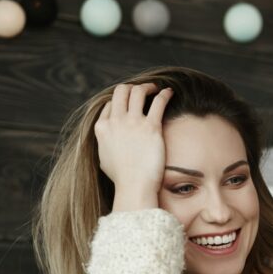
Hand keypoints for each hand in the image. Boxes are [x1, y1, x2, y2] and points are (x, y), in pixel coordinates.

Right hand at [94, 82, 173, 211]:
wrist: (134, 186)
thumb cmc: (122, 178)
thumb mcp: (104, 159)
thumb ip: (104, 144)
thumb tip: (106, 140)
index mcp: (102, 128)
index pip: (110, 104)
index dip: (121, 101)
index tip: (130, 102)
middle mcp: (115, 121)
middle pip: (121, 91)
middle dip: (132, 87)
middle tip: (143, 90)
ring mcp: (133, 123)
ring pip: (137, 91)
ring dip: (147, 87)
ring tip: (155, 89)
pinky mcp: (151, 127)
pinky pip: (158, 102)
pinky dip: (164, 94)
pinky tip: (170, 93)